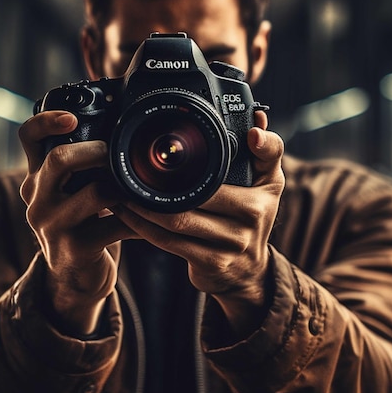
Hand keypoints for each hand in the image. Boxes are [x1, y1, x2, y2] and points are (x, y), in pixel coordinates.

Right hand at [18, 111, 133, 334]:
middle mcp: (37, 199)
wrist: (75, 278)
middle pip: (61, 159)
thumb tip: (117, 125)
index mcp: (36, 178)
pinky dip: (139, 221)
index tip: (72, 117)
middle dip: (97, 151)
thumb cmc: (82, 224)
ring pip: (95, 192)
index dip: (47, 120)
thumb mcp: (72, 192)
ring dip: (125, 187)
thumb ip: (82, 164)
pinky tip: (150, 221)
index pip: (28, 138)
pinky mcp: (75, 249)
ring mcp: (53, 226)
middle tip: (117, 155)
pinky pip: (116, 225)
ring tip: (139, 189)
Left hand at [111, 111, 284, 337]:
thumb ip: (268, 150)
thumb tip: (257, 121)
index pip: (223, 175)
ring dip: (143, 206)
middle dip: (155, 184)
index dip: (195, 166)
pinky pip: (168, 242)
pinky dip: (143, 227)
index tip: (162, 155)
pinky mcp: (209, 264)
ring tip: (121, 190)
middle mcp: (248, 222)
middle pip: (192, 198)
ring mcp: (228, 245)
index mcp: (259, 197)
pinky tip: (128, 214)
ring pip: (176, 221)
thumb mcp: (270, 182)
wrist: (249, 271)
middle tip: (129, 168)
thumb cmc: (254, 216)